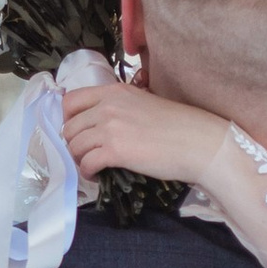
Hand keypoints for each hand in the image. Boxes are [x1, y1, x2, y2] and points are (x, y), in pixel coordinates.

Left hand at [56, 76, 229, 191]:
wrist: (197, 141)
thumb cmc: (178, 125)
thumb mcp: (143, 103)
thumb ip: (120, 108)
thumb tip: (103, 124)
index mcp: (114, 92)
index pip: (71, 101)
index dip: (68, 120)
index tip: (78, 132)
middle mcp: (108, 106)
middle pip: (69, 127)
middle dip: (74, 144)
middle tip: (86, 155)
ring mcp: (110, 127)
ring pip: (74, 145)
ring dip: (79, 160)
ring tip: (92, 166)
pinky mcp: (115, 150)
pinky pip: (87, 163)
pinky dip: (88, 172)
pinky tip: (98, 175)